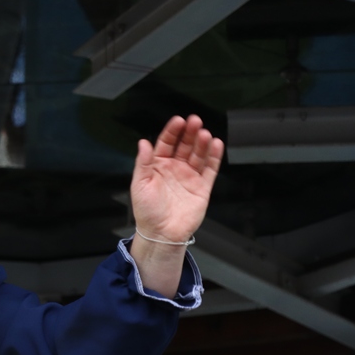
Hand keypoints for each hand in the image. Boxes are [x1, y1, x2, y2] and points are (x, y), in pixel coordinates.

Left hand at [131, 115, 223, 241]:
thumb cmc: (147, 212)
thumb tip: (143, 142)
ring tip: (204, 133)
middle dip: (190, 133)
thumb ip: (143, 162)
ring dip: (202, 143)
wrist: (161, 234)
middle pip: (184, 145)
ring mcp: (189, 177)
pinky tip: (216, 145)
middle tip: (195, 121)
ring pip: (198, 154)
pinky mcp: (202, 187)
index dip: (172, 131)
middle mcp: (175, 168)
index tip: (178, 121)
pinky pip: (210, 169)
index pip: (166, 143)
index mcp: (158, 166)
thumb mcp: (139, 184)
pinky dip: (214, 157)